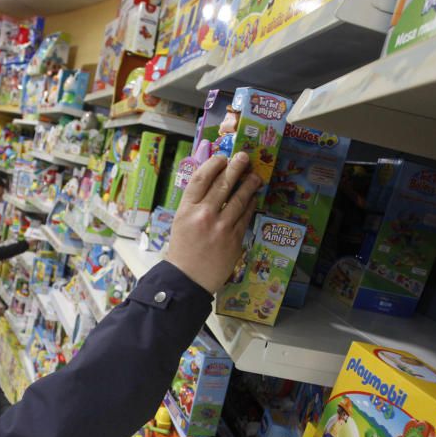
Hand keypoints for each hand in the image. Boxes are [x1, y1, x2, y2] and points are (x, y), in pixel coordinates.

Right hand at [166, 152, 260, 293]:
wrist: (187, 279)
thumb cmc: (182, 250)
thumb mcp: (180, 222)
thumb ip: (194, 204)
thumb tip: (212, 184)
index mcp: (186, 209)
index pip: (202, 178)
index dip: (214, 164)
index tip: (222, 158)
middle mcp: (203, 214)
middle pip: (223, 183)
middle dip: (236, 167)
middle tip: (244, 157)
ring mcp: (220, 226)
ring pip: (239, 198)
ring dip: (249, 184)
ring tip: (255, 176)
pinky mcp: (234, 238)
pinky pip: (246, 215)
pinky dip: (250, 204)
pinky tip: (253, 197)